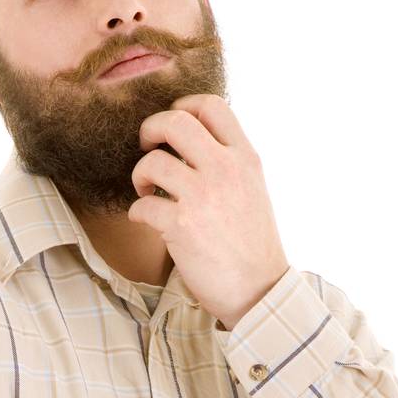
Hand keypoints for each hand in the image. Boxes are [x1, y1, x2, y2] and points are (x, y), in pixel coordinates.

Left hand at [129, 94, 290, 327]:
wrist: (259, 290)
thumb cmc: (252, 246)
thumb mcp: (254, 190)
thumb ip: (229, 164)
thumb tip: (194, 145)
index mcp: (245, 158)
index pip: (212, 107)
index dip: (183, 107)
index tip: (171, 127)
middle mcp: (225, 170)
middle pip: (175, 122)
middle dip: (150, 129)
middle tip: (146, 147)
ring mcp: (203, 196)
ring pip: (151, 162)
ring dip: (140, 175)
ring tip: (146, 191)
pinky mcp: (181, 225)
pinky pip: (141, 206)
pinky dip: (138, 212)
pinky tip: (147, 220)